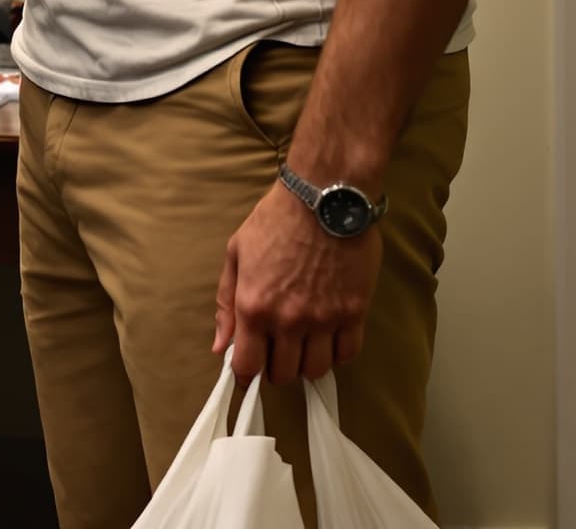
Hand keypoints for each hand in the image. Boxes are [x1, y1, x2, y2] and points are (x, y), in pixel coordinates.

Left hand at [213, 179, 379, 383]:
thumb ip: (226, 304)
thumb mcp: (236, 255)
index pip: (248, 366)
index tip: (246, 374)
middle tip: (276, 350)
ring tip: (302, 344)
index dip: (244, 375)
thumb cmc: (274, 221)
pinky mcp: (354, 313)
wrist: (323, 198)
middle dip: (276, 367)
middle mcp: (288, 320)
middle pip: (283, 373)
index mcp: (254, 306)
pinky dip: (337, 353)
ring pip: (316, 369)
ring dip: (306, 363)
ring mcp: (325, 319)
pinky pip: (348, 353)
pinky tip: (329, 337)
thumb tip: (220, 346)